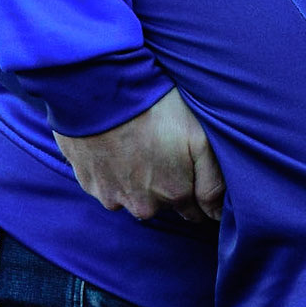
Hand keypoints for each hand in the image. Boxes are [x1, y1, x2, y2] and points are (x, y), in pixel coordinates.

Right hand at [53, 87, 224, 224]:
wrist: (103, 92)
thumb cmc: (157, 108)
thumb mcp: (199, 138)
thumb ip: (213, 182)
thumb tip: (217, 214)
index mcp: (174, 194)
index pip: (193, 212)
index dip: (197, 196)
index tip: (193, 173)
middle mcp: (142, 205)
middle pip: (162, 203)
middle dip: (167, 183)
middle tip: (164, 148)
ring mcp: (112, 197)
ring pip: (132, 194)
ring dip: (137, 178)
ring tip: (139, 142)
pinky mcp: (88, 184)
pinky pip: (107, 183)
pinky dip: (112, 169)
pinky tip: (116, 144)